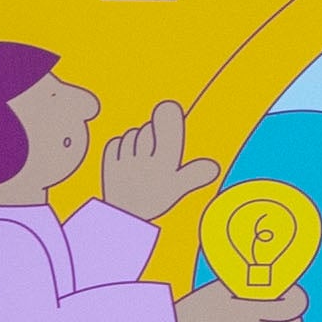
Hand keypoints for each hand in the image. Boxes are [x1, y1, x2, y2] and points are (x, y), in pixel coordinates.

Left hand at [96, 99, 215, 221]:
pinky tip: (125, 158)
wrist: (125, 216)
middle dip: (151, 133)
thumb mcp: (177, 188)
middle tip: (153, 150)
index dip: (170, 115)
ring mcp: (125, 163)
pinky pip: (115, 143)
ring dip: (135, 140)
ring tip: (139, 157)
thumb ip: (194, 174)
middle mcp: (146, 162)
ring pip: (131, 136)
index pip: (169, 133)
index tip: (170, 105)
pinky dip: (119, 146)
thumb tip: (213, 167)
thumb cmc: (155, 198)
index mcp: (165, 166)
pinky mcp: (109, 164)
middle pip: (148, 131)